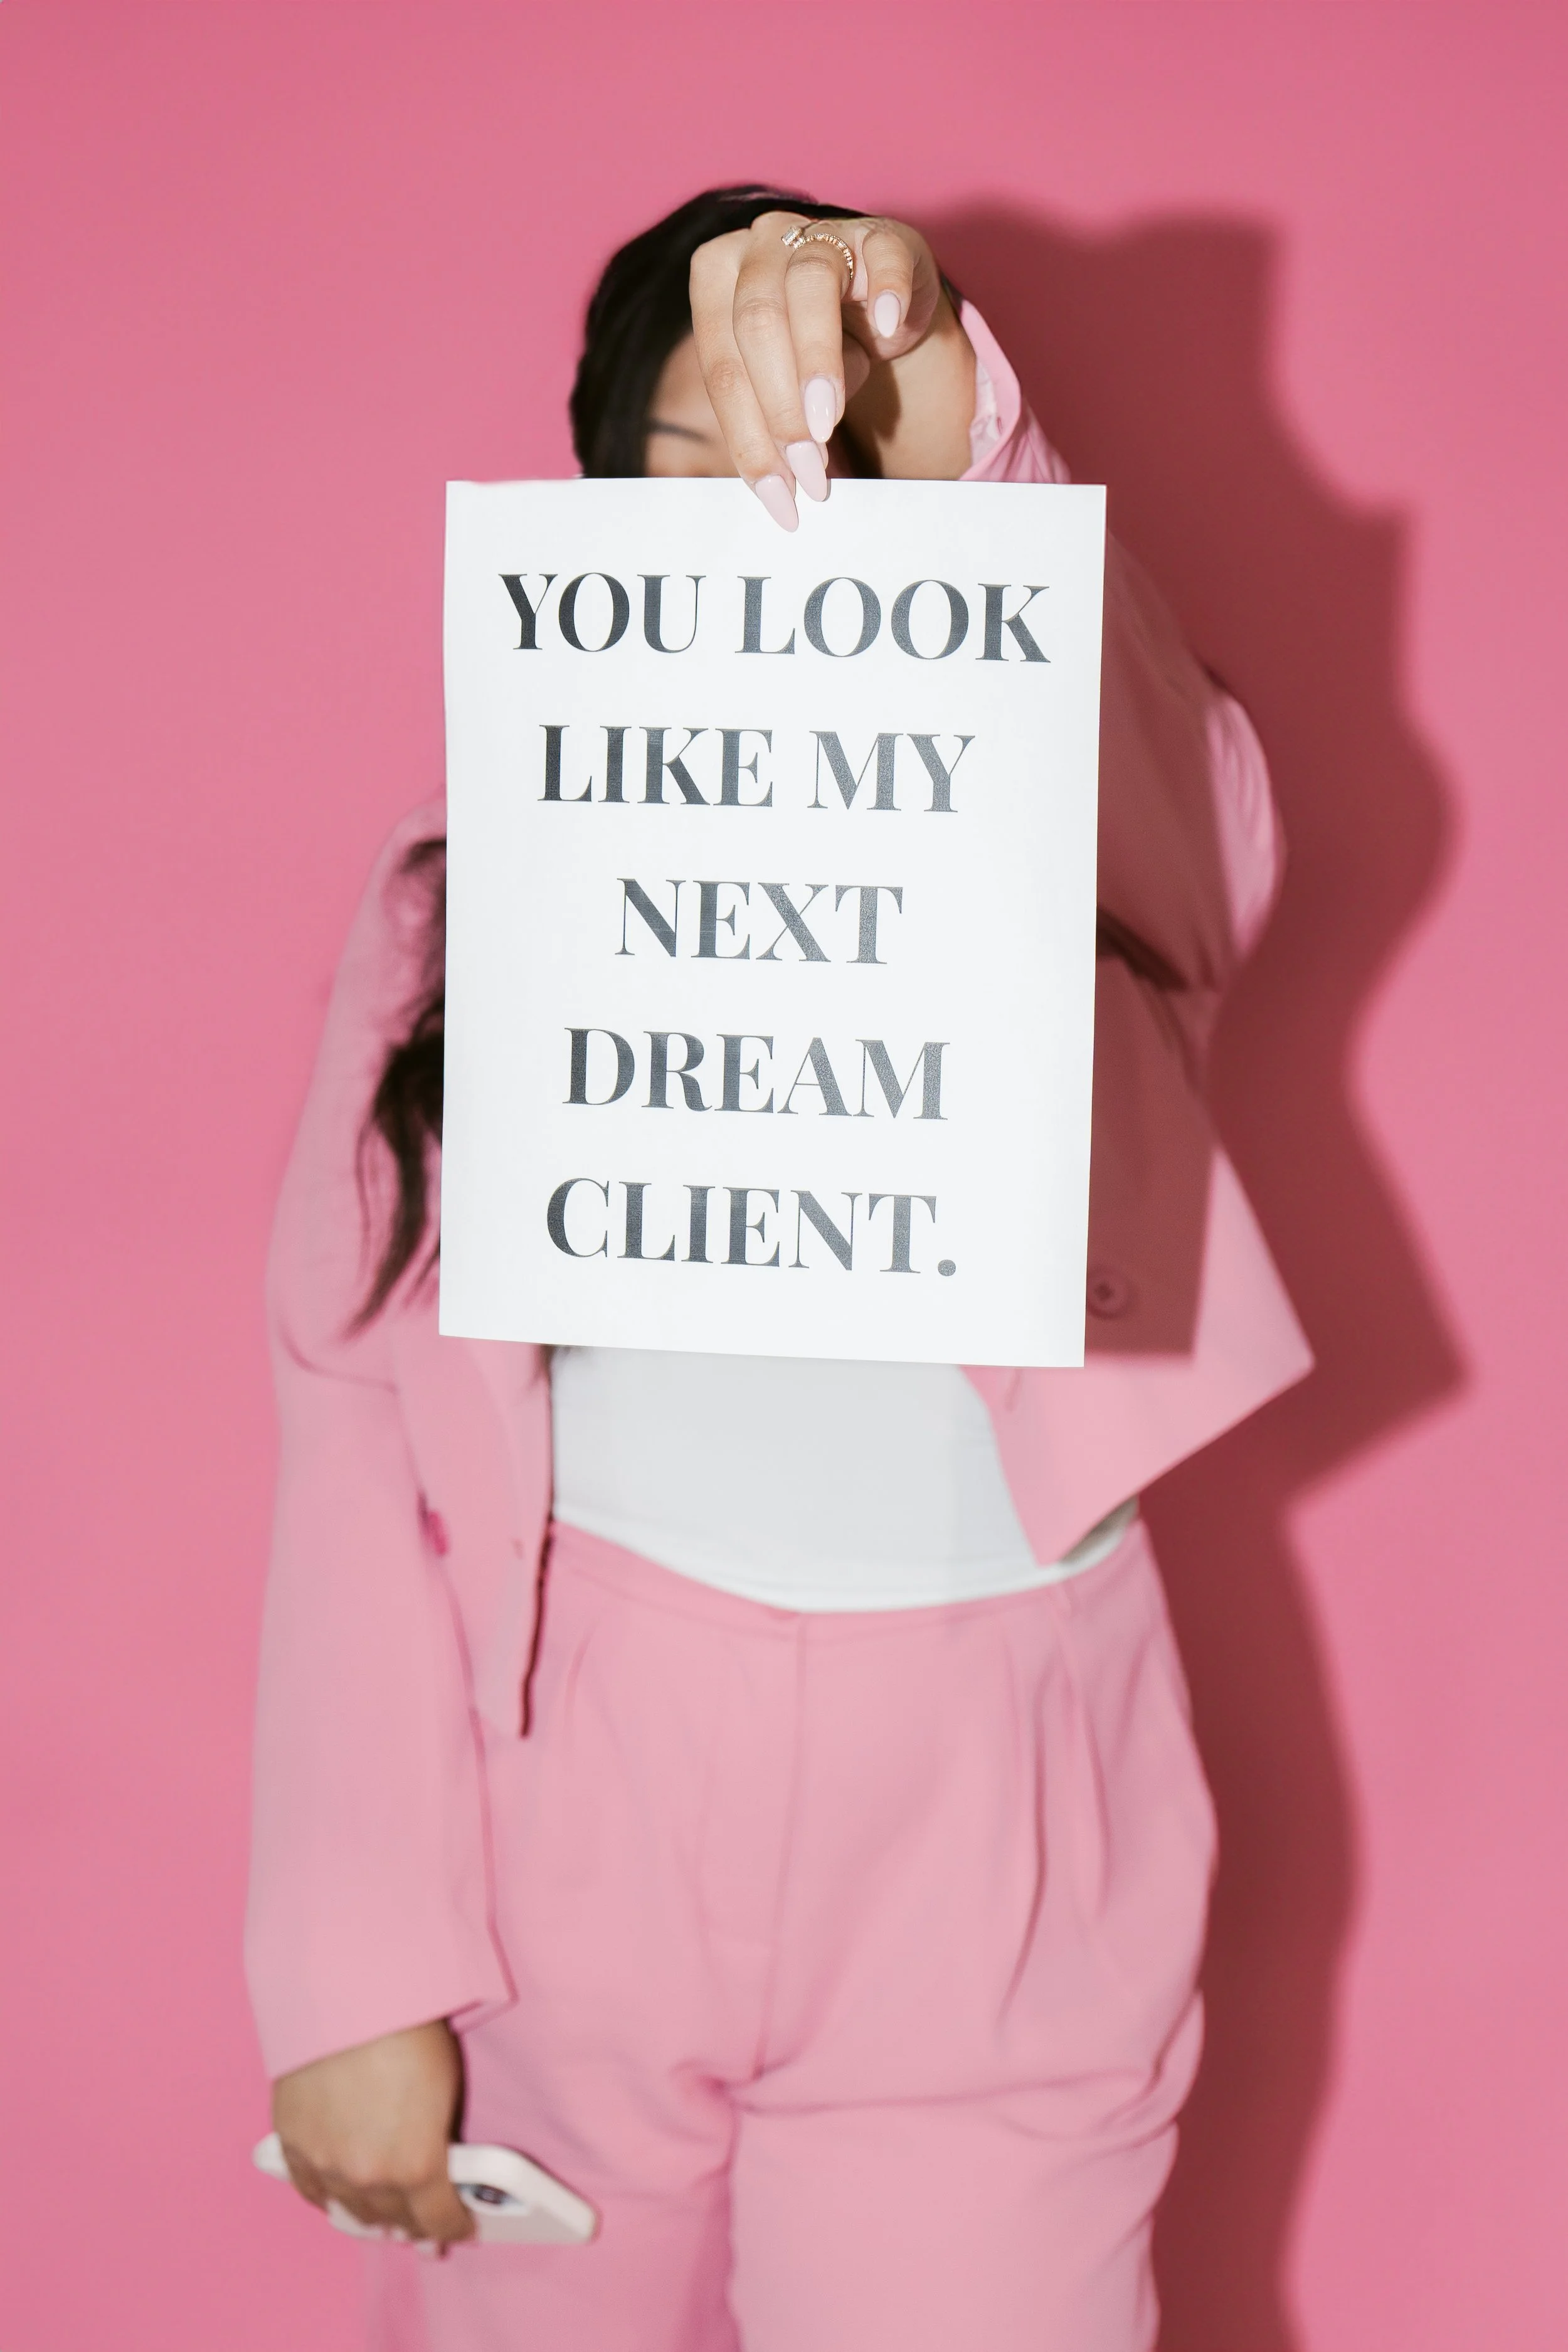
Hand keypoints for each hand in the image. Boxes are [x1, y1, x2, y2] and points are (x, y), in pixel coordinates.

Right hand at [272, 2019, 473, 2245]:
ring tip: (384, 2209)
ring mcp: (324, 2165)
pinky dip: (328, 2196)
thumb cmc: (407, 2029)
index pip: (438, 2221)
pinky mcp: (292, 2145)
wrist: (347, 1991)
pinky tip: (339, 2193)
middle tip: (422, 2217)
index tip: (459, 2223)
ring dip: (371, 2212)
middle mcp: (368, 2178)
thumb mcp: (445, 2090)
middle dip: (413, 2220)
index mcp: (415, 2166)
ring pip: (350, 2212)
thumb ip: (438, 2141)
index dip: (453, 2225)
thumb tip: (437, 2164)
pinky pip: (310, 2190)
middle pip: (393, 2221)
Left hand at [686, 211, 975, 524]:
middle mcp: (758, 245)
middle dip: (781, 409)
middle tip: (808, 469)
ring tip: (830, 422)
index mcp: (714, 278)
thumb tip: (779, 491)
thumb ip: (766, 420)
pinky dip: (886, 293)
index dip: (746, 435)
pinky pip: (882, 256)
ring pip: (808, 286)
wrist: (874, 307)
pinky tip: (888, 331)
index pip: (721, 364)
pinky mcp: (881, 235)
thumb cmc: (809, 352)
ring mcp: (821, 231)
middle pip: (757, 325)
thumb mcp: (776, 386)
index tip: (778, 493)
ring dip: (818, 362)